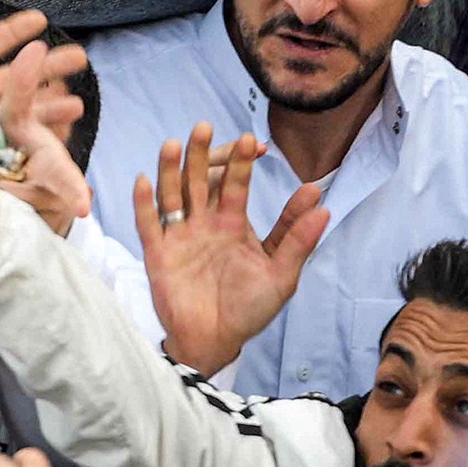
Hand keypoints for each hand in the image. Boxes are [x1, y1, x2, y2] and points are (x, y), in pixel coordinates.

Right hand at [132, 121, 327, 377]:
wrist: (215, 340)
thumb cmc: (250, 309)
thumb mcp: (281, 275)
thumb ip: (297, 239)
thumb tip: (323, 203)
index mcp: (233, 224)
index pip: (236, 185)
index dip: (242, 162)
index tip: (252, 140)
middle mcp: (204, 224)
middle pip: (200, 180)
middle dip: (203, 154)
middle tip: (205, 126)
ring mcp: (179, 237)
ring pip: (173, 195)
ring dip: (171, 169)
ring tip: (172, 143)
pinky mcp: (158, 254)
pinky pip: (148, 224)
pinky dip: (144, 204)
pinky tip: (144, 181)